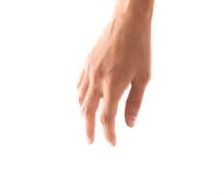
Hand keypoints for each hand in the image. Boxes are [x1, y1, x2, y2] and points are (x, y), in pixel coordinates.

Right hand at [77, 2, 152, 144]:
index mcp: (113, 84)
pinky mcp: (87, 62)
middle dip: (89, 129)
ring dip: (84, 113)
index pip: (107, 117)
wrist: (127, 21)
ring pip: (81, 98)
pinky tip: (85, 102)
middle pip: (89, 111)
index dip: (109, 134)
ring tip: (88, 124)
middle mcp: (97, 79)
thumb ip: (135, 102)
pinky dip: (80, 97)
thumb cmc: (139, 48)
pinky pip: (79, 84)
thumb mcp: (143, 78)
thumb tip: (129, 124)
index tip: (112, 144)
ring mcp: (90, 69)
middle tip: (90, 142)